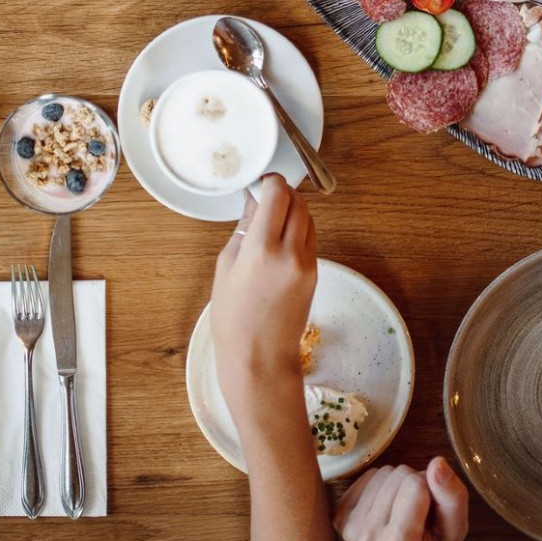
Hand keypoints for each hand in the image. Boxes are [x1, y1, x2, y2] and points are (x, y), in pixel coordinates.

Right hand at [210, 174, 316, 419]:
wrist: (259, 359)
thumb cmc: (234, 319)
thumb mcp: (226, 267)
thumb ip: (244, 228)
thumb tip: (254, 201)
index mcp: (262, 249)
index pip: (278, 194)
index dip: (270, 182)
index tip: (260, 182)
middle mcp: (290, 253)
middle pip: (298, 201)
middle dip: (283, 193)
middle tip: (265, 198)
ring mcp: (307, 263)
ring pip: (308, 217)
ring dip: (294, 209)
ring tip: (272, 219)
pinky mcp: (315, 272)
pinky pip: (311, 238)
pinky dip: (299, 230)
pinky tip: (281, 240)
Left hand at [334, 457, 468, 540]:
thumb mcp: (452, 533)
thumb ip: (452, 499)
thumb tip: (437, 463)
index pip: (416, 484)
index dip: (430, 491)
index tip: (430, 512)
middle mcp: (369, 536)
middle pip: (399, 474)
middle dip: (413, 486)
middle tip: (417, 514)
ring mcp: (351, 526)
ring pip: (382, 472)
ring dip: (396, 485)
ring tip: (402, 512)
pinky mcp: (340, 515)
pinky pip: (367, 477)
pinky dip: (380, 486)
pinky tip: (386, 509)